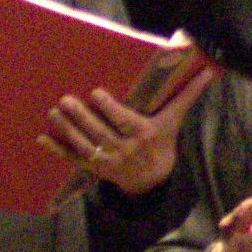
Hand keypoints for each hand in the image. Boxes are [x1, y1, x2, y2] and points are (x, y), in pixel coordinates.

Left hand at [50, 59, 208, 193]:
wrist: (154, 180)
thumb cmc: (162, 142)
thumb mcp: (174, 119)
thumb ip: (187, 94)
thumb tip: (209, 71)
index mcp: (144, 135)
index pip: (125, 122)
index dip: (110, 109)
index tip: (96, 92)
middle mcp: (126, 150)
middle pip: (102, 134)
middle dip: (83, 118)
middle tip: (66, 100)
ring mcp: (109, 162)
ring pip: (86, 146)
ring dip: (68, 130)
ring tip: (54, 112)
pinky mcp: (95, 169)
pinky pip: (75, 160)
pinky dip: (58, 150)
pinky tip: (42, 138)